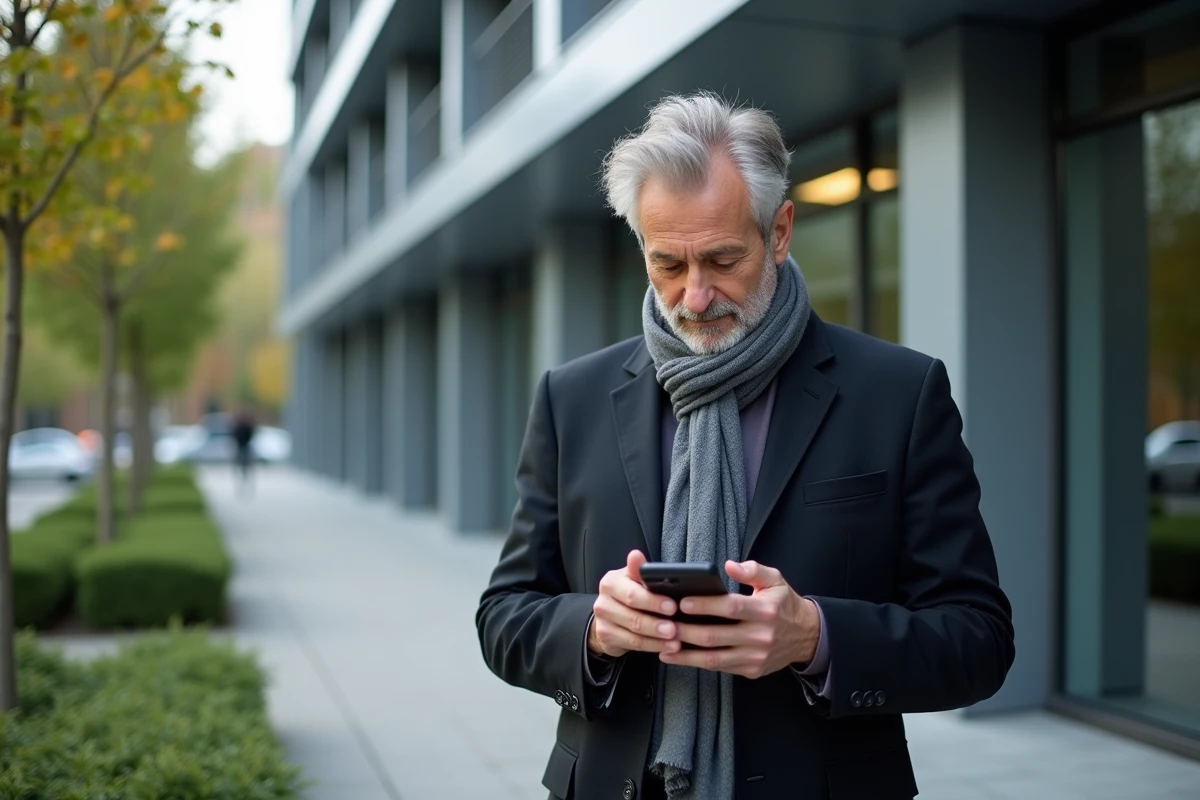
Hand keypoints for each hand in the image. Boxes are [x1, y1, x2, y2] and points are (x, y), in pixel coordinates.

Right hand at [588, 550, 682, 658]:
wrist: (609, 613)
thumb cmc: (629, 591)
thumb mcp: (634, 579)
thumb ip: (639, 570)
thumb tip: (636, 555)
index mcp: (611, 582)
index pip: (632, 594)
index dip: (653, 601)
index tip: (672, 606)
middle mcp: (603, 602)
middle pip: (632, 616)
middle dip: (656, 624)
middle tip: (675, 628)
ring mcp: (603, 622)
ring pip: (634, 633)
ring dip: (657, 639)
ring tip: (676, 640)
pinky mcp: (606, 637)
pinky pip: (633, 645)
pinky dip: (653, 647)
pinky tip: (668, 647)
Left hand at [659, 559, 819, 678]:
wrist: (807, 636)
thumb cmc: (784, 604)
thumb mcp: (775, 580)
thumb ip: (753, 569)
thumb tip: (728, 566)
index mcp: (765, 611)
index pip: (730, 608)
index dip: (705, 606)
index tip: (682, 602)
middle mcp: (761, 636)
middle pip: (716, 636)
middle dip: (686, 631)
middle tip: (664, 625)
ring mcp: (755, 657)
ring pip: (714, 658)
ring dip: (686, 654)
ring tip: (664, 646)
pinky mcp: (751, 670)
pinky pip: (720, 667)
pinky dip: (697, 663)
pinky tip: (680, 657)